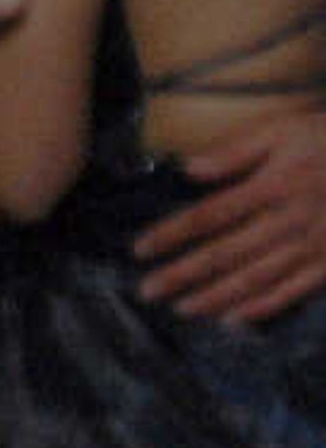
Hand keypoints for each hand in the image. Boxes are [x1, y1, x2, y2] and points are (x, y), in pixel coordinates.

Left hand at [136, 108, 325, 322]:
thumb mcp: (286, 129)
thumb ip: (237, 151)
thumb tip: (189, 169)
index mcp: (272, 187)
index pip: (209, 216)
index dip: (171, 234)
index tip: (139, 250)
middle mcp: (288, 222)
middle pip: (225, 254)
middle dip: (183, 275)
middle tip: (147, 291)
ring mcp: (312, 247)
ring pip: (255, 279)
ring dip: (216, 297)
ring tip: (182, 309)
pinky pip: (293, 291)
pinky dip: (263, 307)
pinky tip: (235, 318)